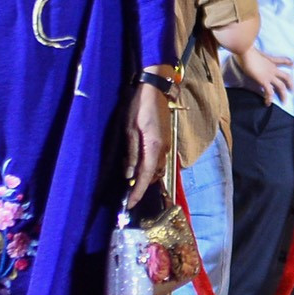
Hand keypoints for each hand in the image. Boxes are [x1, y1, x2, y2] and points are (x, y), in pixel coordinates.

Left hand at [123, 82, 170, 207]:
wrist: (155, 89)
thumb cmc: (139, 107)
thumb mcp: (129, 130)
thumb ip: (131, 153)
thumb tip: (129, 175)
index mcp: (154, 148)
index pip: (145, 176)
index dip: (137, 192)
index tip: (130, 205)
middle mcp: (163, 150)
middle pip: (154, 176)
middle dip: (142, 186)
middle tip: (127, 192)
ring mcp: (166, 145)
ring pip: (157, 169)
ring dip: (146, 177)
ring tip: (131, 179)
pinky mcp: (164, 141)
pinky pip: (158, 161)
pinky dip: (149, 167)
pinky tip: (138, 164)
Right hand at [235, 41, 293, 99]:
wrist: (245, 51)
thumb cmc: (247, 50)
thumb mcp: (255, 51)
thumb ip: (256, 54)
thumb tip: (250, 53)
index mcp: (271, 61)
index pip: (282, 60)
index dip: (289, 62)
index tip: (293, 65)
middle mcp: (272, 69)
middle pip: (287, 76)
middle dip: (291, 84)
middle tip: (292, 90)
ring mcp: (269, 75)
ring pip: (281, 86)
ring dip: (283, 95)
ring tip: (284, 102)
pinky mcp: (263, 80)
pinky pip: (269, 92)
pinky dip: (269, 98)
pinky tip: (268, 103)